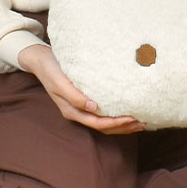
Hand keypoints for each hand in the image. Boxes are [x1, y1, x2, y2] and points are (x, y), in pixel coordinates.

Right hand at [18, 44, 146, 134]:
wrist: (43, 61)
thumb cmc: (52, 70)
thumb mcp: (60, 82)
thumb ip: (74, 96)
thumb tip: (93, 107)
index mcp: (72, 111)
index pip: (98, 123)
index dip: (116, 123)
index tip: (132, 118)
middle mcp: (78, 112)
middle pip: (104, 126)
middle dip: (124, 127)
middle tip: (143, 122)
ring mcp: (82, 107)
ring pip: (105, 122)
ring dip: (122, 124)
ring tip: (140, 122)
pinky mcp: (85, 99)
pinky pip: (103, 112)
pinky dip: (116, 115)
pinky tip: (127, 111)